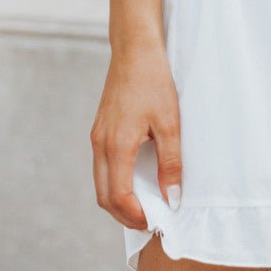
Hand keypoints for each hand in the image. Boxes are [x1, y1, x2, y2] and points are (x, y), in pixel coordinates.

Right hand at [90, 39, 182, 230]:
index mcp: (116, 145)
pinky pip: (102, 166)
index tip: (155, 222)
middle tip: (149, 221)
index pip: (118, 195)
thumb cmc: (154, 81)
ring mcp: (97, 136)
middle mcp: (100, 144)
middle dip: (124, 214)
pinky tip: (137, 179)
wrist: (135, 49)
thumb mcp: (169, 122)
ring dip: (118, 199)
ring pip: (100, 182)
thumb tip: (173, 196)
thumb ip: (171, 162)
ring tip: (145, 204)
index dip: (135, 215)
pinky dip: (115, 181)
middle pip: (103, 196)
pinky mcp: (100, 129)